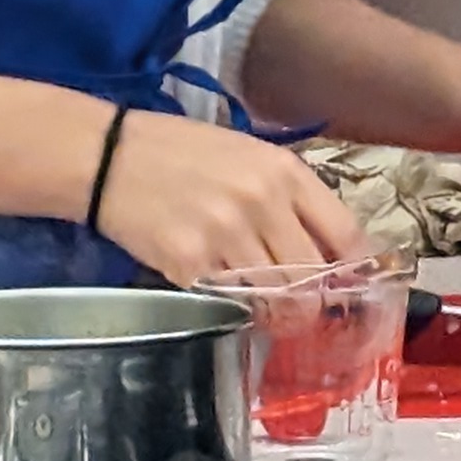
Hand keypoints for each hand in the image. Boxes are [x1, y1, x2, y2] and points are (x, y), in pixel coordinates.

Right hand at [89, 109, 364, 281]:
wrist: (107, 156)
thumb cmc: (179, 151)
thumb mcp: (246, 154)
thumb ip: (288, 195)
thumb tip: (325, 247)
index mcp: (283, 172)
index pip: (344, 233)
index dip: (353, 268)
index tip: (349, 284)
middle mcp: (262, 203)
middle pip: (312, 276)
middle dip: (310, 299)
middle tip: (300, 307)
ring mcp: (225, 235)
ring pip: (274, 297)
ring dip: (271, 309)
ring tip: (257, 302)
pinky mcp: (189, 264)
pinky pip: (226, 300)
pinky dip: (224, 300)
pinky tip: (211, 282)